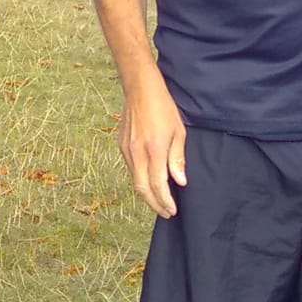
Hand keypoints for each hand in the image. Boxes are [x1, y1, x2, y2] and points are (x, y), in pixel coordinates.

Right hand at [120, 80, 186, 216]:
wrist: (140, 89)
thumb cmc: (163, 108)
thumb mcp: (178, 132)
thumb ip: (177, 158)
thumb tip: (179, 181)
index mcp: (153, 150)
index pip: (158, 185)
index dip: (165, 201)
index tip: (172, 210)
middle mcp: (137, 153)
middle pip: (142, 189)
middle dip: (154, 204)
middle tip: (165, 212)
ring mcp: (126, 150)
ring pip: (134, 180)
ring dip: (146, 193)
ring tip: (159, 200)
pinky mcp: (121, 145)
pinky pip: (130, 168)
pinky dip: (139, 179)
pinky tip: (149, 180)